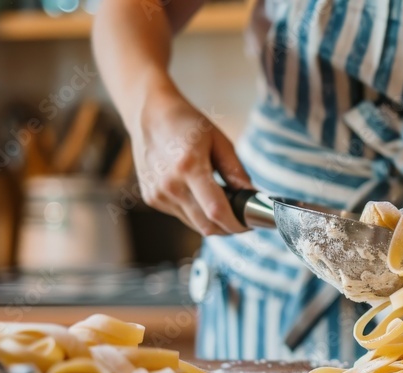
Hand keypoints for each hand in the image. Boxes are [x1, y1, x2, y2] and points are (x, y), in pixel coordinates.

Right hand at [131, 89, 250, 235]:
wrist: (149, 115)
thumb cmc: (187, 124)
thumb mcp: (219, 141)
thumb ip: (236, 172)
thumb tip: (254, 196)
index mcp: (189, 167)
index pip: (217, 211)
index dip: (237, 224)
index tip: (250, 224)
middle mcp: (170, 185)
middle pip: (207, 226)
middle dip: (229, 228)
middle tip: (242, 218)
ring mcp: (158, 194)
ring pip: (195, 225)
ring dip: (213, 222)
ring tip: (223, 202)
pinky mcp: (152, 198)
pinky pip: (182, 216)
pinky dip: (197, 213)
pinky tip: (201, 196)